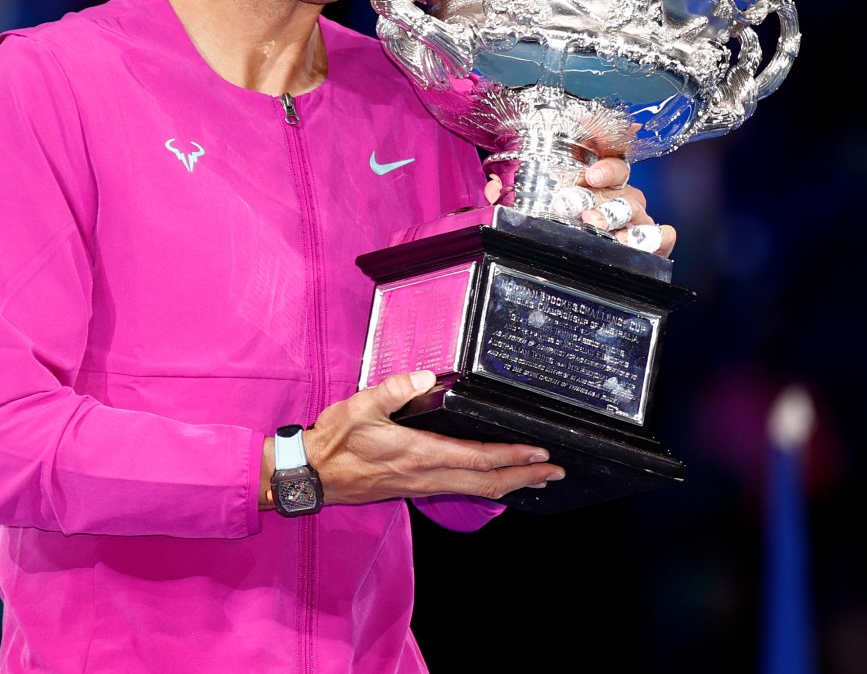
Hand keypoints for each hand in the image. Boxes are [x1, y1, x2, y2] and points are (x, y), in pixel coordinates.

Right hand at [293, 371, 563, 504]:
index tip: (539, 453)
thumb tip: (426, 376)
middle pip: (486, 482)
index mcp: (418, 453)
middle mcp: (426, 475)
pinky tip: (495, 482)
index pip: (476, 459)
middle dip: (524, 476)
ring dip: (510, 484)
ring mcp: (421, 485)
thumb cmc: (334, 440)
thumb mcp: (359, 407)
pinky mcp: (414, 488)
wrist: (312, 474)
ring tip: (536, 478)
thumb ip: (393, 389)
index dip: (511, 456)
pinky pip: (460, 489)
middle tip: (554, 471)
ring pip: (475, 489)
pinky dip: (486, 486)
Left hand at [483, 157, 677, 256]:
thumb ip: (507, 190)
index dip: (606, 167)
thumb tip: (489, 188)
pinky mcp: (648, 244)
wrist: (561, 258)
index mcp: (596, 178)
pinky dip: (660, 239)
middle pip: (625, 192)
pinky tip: (649, 244)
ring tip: (605, 235)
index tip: (592, 175)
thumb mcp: (526, 199)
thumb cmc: (549, 215)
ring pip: (640, 213)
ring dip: (623, 223)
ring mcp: (634, 220)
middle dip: (605, 203)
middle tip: (585, 215)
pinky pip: (662, 237)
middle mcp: (618, 196)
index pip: (612, 161)